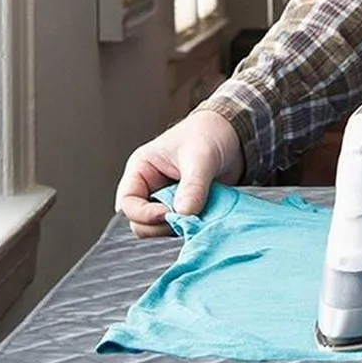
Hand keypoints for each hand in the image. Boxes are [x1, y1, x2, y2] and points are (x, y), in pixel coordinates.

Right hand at [114, 109, 243, 236]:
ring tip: (200, 214)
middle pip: (140, 222)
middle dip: (161, 225)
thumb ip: (193, 186)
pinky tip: (207, 217)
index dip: (144, 214)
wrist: (234, 135)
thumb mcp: (201, 157)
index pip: (127, 203)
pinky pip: (181, 227)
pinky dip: (192, 227)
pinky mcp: (185, 209)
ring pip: (160, 228)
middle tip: (187, 218)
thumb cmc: (209, 134)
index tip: (168, 214)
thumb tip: (183, 214)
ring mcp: (167, 200)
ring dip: (179, 228)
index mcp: (141, 170)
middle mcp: (150, 187)